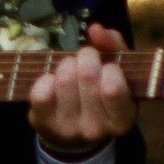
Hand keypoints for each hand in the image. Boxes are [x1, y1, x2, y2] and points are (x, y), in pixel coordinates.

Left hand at [27, 24, 135, 146]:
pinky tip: (52, 81)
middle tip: (86, 60)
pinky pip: (41, 92)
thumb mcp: (117, 73)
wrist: (73, 134)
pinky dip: (45, 78)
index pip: (112, 87)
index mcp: (122, 118)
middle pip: (86, 76)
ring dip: (66, 64)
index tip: (107, 66)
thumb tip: (95, 29)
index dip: (109, 67)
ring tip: (70, 68)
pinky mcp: (44, 123)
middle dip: (85, 57)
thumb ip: (113, 47)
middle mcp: (97, 129)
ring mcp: (69, 128)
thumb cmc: (100, 95)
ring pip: (64, 79)